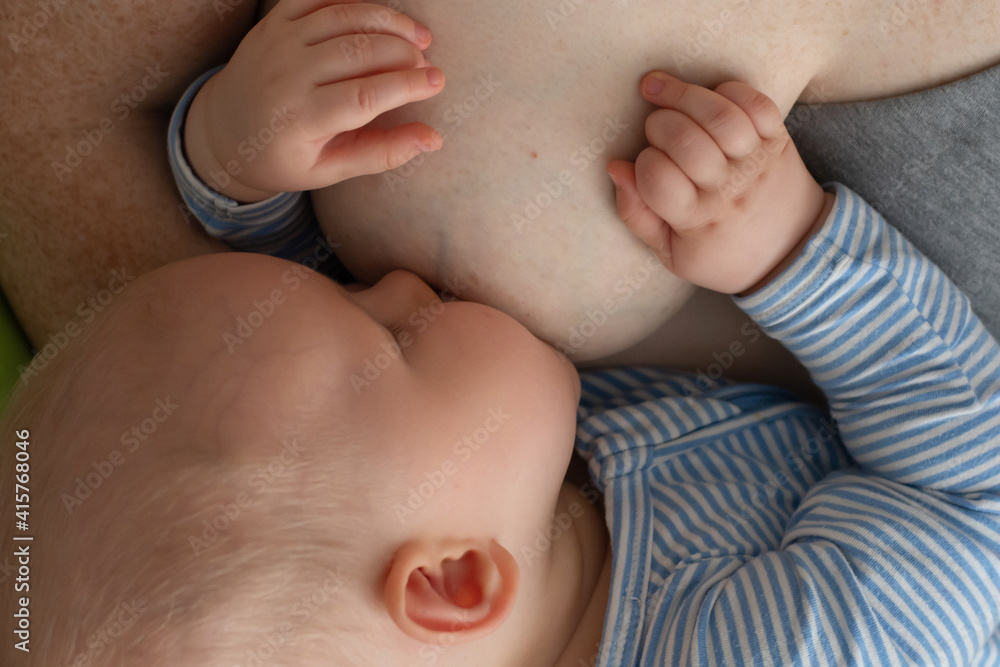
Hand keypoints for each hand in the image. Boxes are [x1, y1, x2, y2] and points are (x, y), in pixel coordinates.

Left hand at [184, 0, 444, 201]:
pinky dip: (359, 2)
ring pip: (346, 16)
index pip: (364, 95)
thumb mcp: (329, 170)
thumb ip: (381, 153)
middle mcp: (286, 74)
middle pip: (360, 51)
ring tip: (419, 37)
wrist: (224, 130)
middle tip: (428, 65)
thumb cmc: (282, 157)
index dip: (407, 85)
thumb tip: (433, 139)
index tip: (437, 82)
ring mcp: (279, 40)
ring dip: (390, 21)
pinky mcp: (276, 19)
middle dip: (404, 53)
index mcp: (299, 118)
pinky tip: (384, 18)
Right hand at [607, 72, 830, 294]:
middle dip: (657, 124)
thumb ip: (636, 214)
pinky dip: (726, 91)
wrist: (790, 252)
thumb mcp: (670, 253)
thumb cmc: (720, 253)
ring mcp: (756, 161)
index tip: (645, 167)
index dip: (642, 164)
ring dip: (683, 94)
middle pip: (684, 139)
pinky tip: (707, 97)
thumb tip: (615, 167)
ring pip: (718, 114)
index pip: (657, 177)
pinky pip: (754, 103)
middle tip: (653, 129)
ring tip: (659, 89)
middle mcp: (728, 188)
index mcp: (697, 220)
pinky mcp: (778, 140)